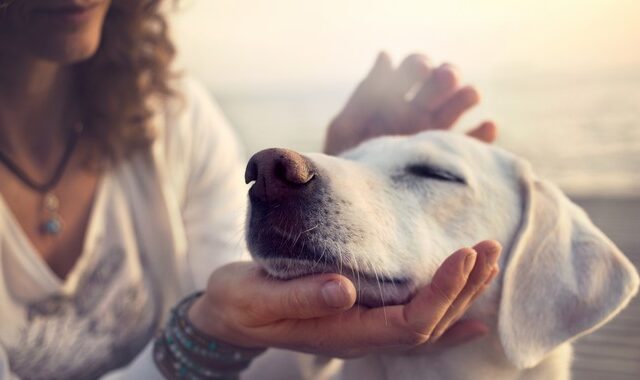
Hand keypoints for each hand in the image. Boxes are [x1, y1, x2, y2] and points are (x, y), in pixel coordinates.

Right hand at [188, 240, 500, 357]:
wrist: (229, 315)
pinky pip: (412, 323)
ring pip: (426, 323)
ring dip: (461, 295)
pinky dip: (446, 318)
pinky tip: (472, 316)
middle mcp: (361, 336)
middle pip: (429, 324)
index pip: (409, 322)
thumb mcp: (257, 298)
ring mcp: (363, 329)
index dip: (442, 292)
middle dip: (463, 287)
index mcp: (342, 333)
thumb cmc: (240, 304)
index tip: (464, 255)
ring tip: (487, 263)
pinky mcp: (360, 316)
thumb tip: (345, 288)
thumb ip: (300, 297)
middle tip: (488, 247)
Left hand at [324, 52, 496, 154]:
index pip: (413, 69)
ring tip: (469, 95)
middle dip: (446, 76)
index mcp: (393, 99)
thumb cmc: (345, 164)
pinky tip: (487, 127)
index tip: (421, 69)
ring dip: (466, 96)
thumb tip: (386, 55)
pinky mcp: (448, 160)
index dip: (419, 65)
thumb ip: (366, 94)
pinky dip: (483, 135)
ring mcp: (435, 135)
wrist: (355, 205)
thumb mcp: (346, 128)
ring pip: (459, 106)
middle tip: (446, 78)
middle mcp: (418, 112)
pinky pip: (473, 145)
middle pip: (441, 83)